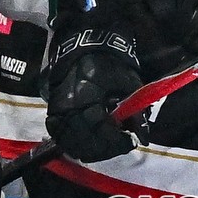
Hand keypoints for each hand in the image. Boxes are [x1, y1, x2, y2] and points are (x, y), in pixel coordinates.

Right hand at [44, 27, 147, 162]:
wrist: (84, 47)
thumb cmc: (108, 63)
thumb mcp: (128, 83)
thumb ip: (136, 112)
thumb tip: (143, 137)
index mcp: (86, 95)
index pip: (99, 128)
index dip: (117, 140)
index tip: (132, 140)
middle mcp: (67, 105)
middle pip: (85, 141)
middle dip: (107, 148)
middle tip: (123, 144)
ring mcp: (57, 110)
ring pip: (71, 143)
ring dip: (93, 150)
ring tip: (109, 146)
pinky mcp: (53, 111)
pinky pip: (60, 136)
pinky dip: (75, 145)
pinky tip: (91, 144)